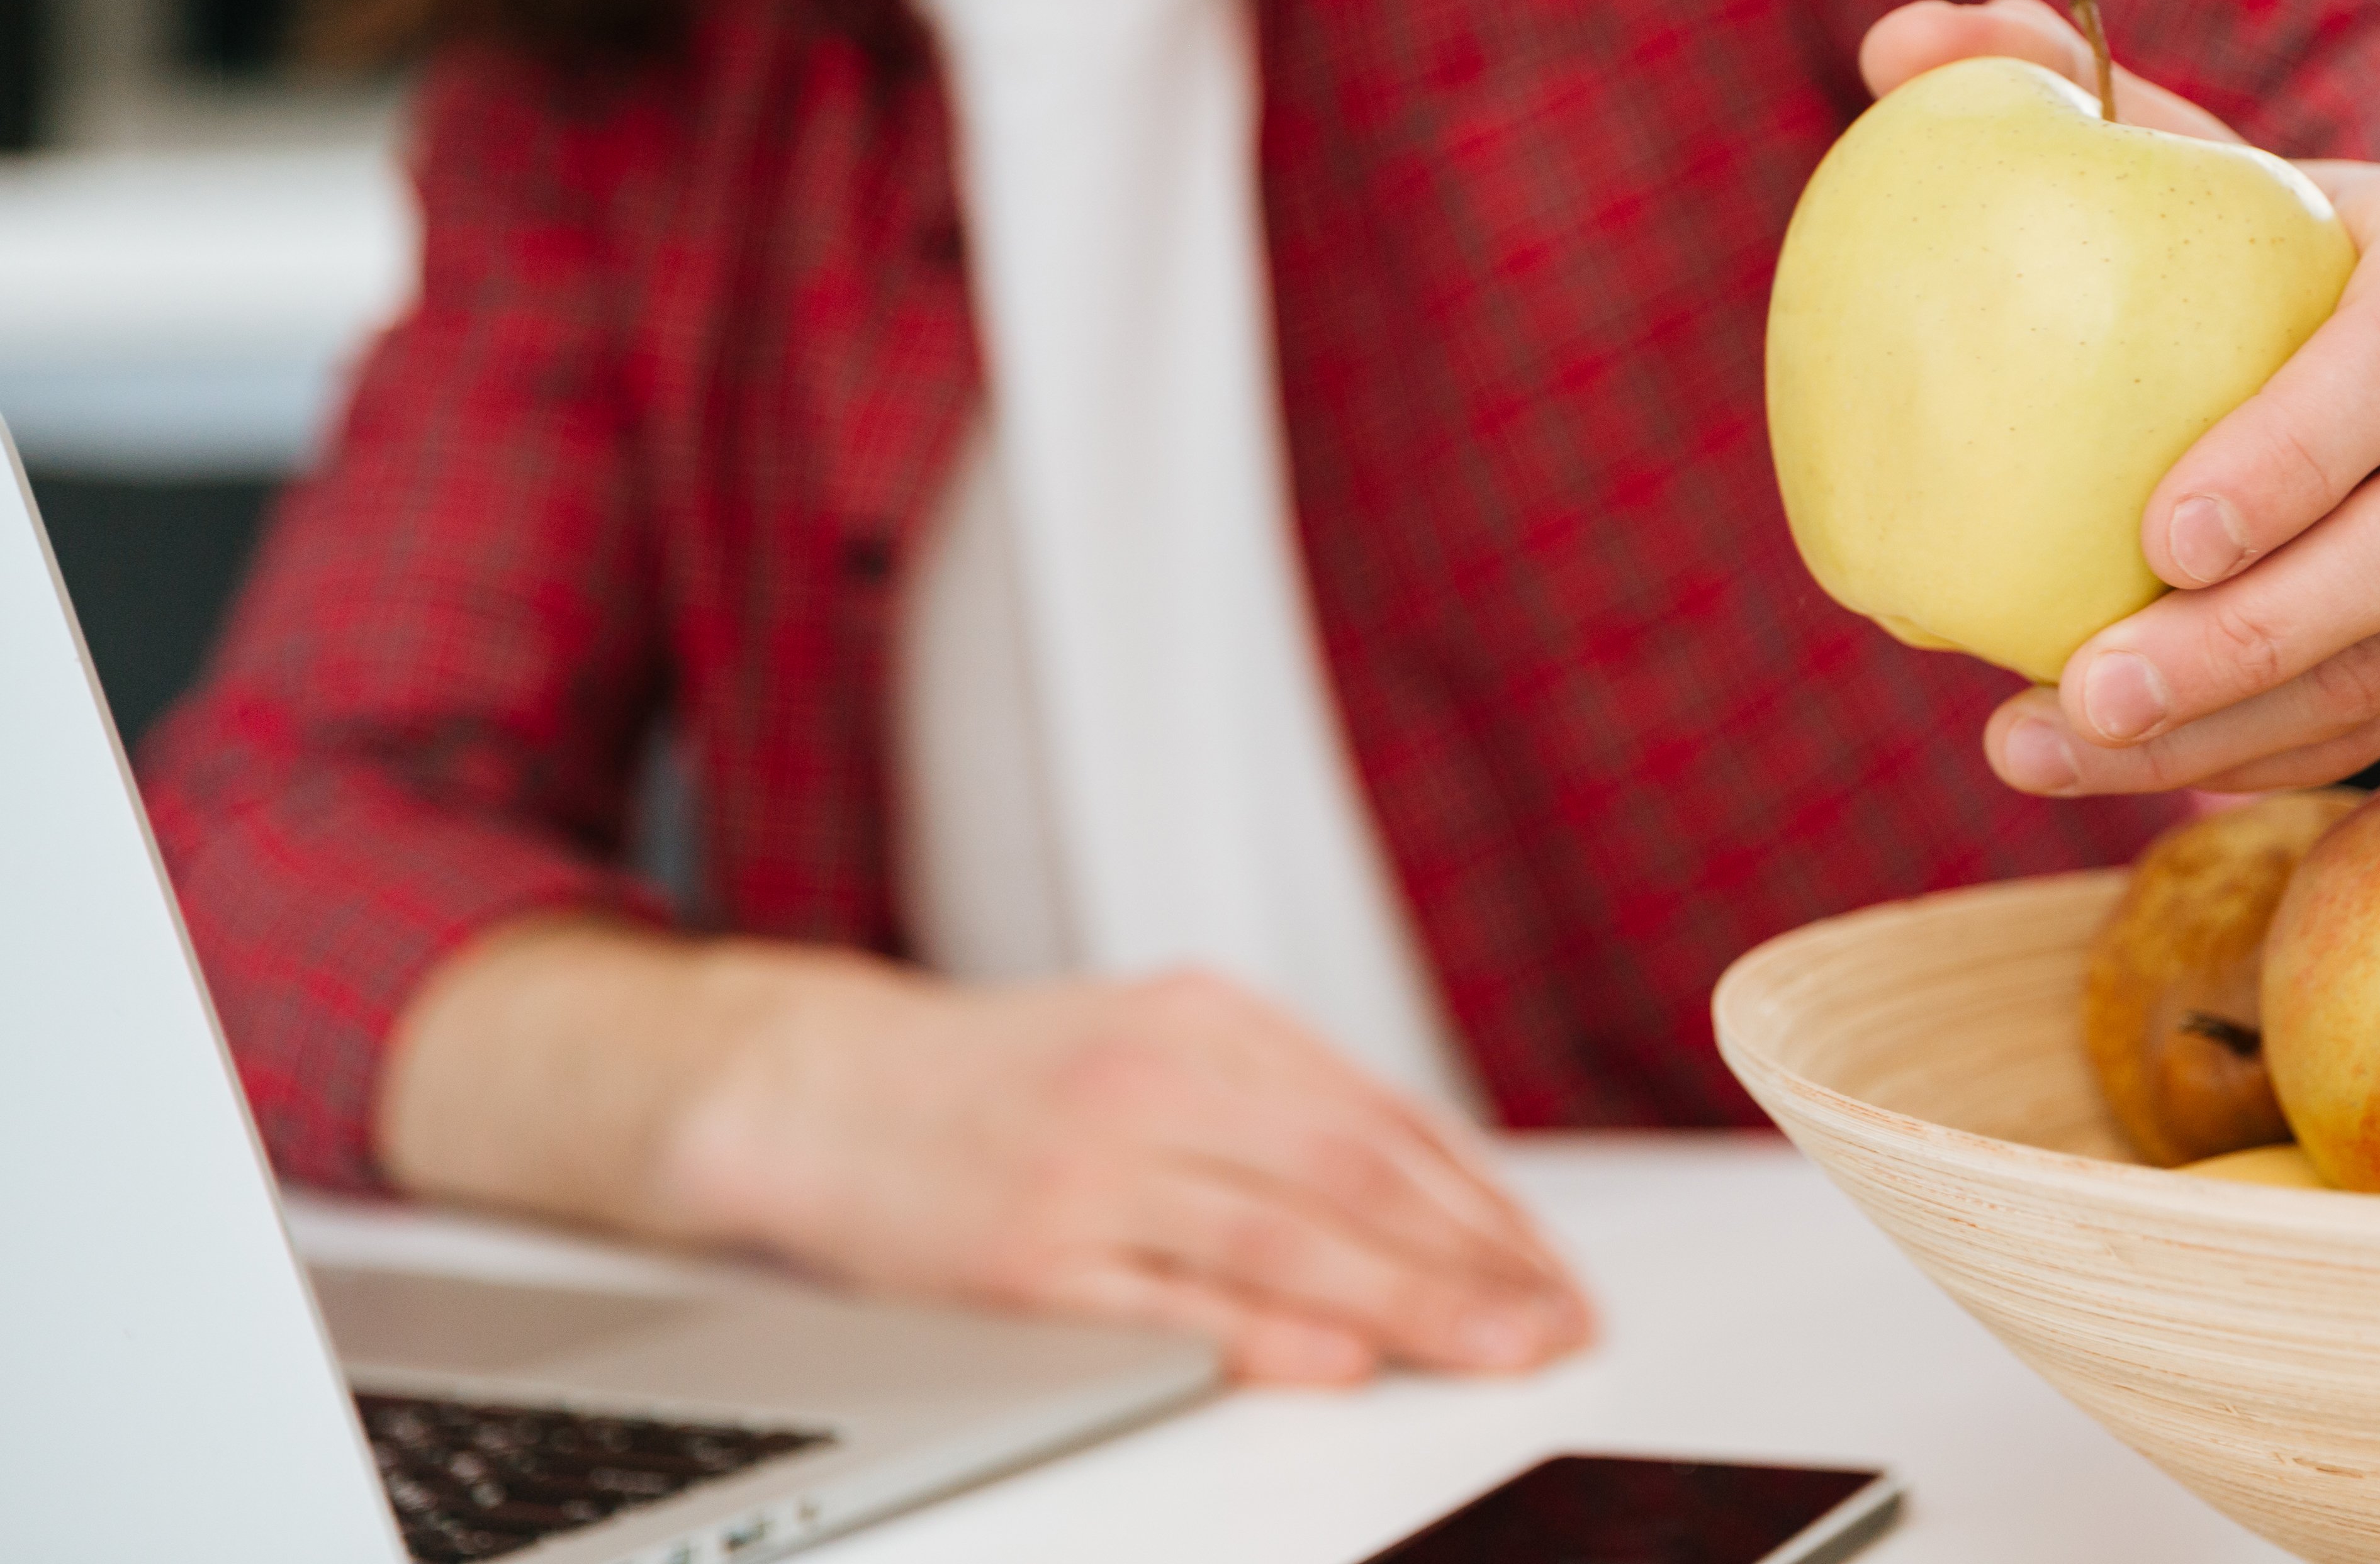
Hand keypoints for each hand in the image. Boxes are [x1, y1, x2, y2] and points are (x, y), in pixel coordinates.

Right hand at [379, 922, 1592, 1386]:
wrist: (820, 1087)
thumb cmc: (1010, 1079)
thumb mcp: (1161, 1038)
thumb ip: (1287, 1102)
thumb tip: (1433, 1184)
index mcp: (1206, 1023)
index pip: (1382, 1121)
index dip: (1483, 1203)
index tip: (1553, 1268)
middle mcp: (1158, 1084)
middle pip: (1353, 1175)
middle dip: (1474, 1257)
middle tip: (1559, 1322)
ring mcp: (1091, 1171)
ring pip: (1283, 1236)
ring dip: (1409, 1298)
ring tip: (1498, 1345)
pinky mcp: (1024, 1260)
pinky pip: (1165, 1305)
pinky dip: (1261, 1332)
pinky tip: (1337, 1356)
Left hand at [1856, 0, 2379, 797]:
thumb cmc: (2291, 238)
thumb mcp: (2209, 155)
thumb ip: (2065, 89)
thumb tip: (1895, 43)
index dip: (2294, 454)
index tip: (2154, 534)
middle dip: (2248, 638)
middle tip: (2083, 689)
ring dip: (2228, 726)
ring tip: (2052, 746)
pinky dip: (2257, 752)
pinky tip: (2122, 762)